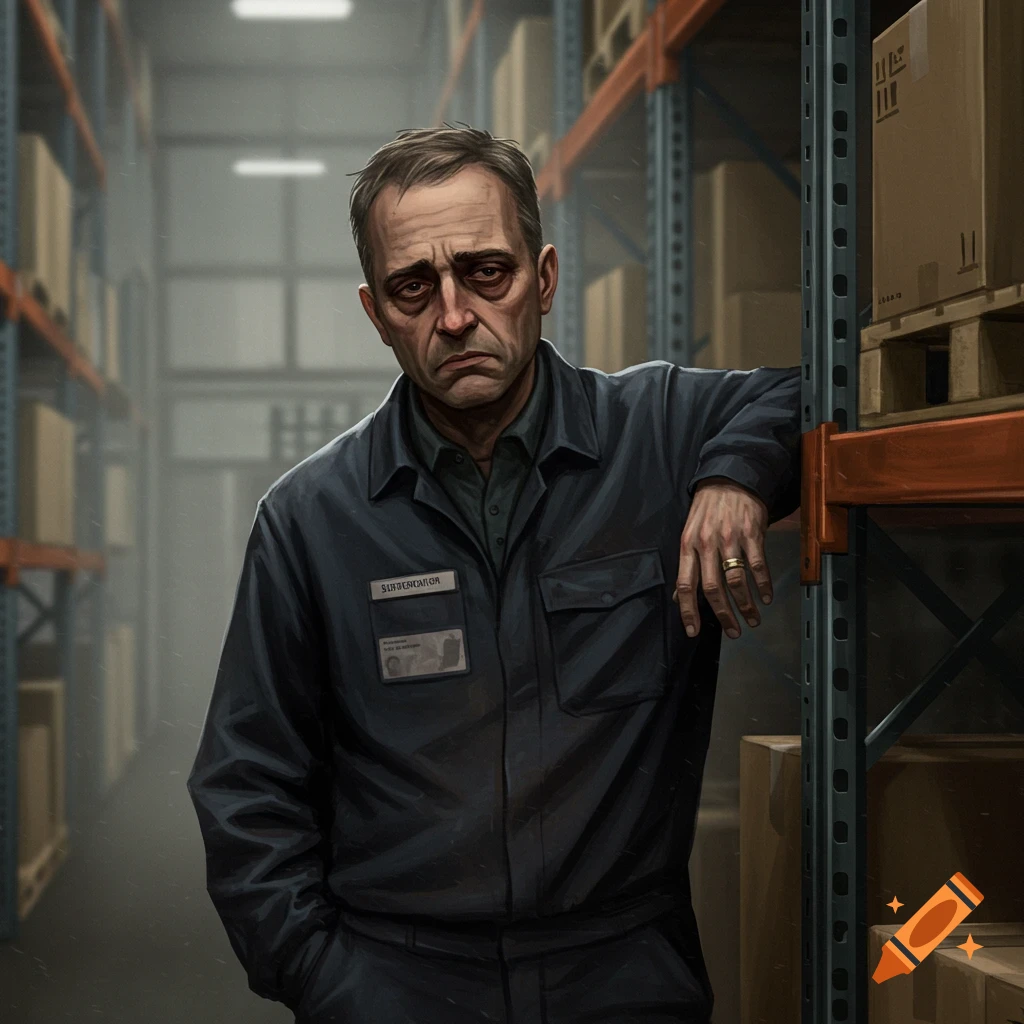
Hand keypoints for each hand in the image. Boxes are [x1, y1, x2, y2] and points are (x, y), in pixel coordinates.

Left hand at [673, 477, 772, 639]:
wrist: (729, 479)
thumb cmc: (707, 510)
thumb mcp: (688, 534)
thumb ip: (687, 565)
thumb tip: (679, 594)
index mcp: (688, 546)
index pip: (685, 584)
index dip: (688, 610)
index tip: (693, 631)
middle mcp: (707, 545)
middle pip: (713, 589)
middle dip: (724, 615)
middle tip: (733, 632)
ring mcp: (730, 539)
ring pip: (737, 581)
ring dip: (746, 605)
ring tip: (752, 619)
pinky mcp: (751, 534)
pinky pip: (758, 565)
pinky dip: (763, 584)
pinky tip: (766, 597)